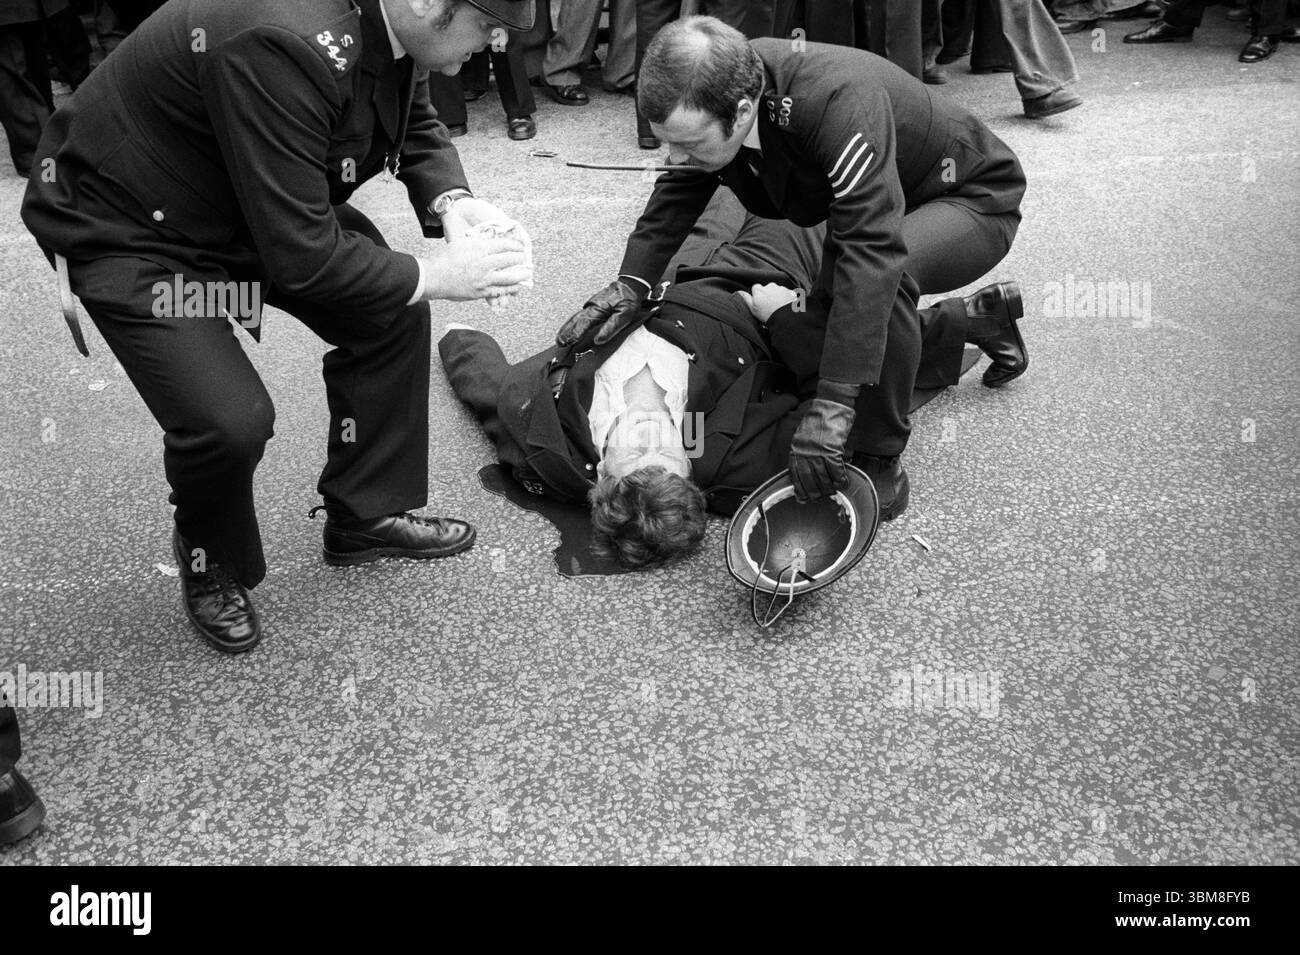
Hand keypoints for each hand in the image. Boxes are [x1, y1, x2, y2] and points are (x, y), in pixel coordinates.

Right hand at [441, 198, 533, 309]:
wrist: (432, 278)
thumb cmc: (444, 258)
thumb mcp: (461, 243)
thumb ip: (478, 240)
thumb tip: (492, 235)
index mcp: (478, 249)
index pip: (503, 245)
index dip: (515, 245)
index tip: (521, 246)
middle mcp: (483, 264)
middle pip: (509, 260)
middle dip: (520, 259)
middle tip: (526, 258)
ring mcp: (483, 279)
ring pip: (508, 277)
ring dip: (521, 275)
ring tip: (528, 273)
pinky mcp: (481, 292)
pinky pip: (500, 291)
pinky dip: (510, 289)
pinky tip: (517, 287)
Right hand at [556, 279, 642, 346]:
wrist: (629, 285)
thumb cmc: (628, 299)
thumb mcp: (624, 314)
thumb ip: (611, 327)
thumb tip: (599, 339)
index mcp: (599, 309)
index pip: (584, 323)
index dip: (576, 333)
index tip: (570, 341)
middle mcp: (591, 306)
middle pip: (575, 320)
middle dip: (566, 332)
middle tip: (559, 343)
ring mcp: (590, 305)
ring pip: (575, 318)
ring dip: (566, 328)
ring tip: (559, 338)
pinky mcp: (592, 305)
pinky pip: (578, 315)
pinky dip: (571, 323)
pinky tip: (569, 327)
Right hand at [736, 282, 800, 323]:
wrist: (786, 318)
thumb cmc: (767, 314)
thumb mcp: (753, 308)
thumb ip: (746, 298)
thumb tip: (739, 292)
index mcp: (759, 289)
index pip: (756, 289)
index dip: (758, 296)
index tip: (760, 303)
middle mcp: (770, 286)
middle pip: (768, 289)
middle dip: (769, 295)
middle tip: (770, 307)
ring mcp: (782, 288)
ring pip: (778, 291)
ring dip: (778, 297)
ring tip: (779, 309)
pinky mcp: (791, 292)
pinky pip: (788, 294)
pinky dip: (787, 299)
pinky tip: (787, 308)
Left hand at [788, 382, 859, 502]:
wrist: (831, 405)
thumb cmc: (819, 419)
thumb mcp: (804, 436)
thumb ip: (804, 452)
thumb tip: (810, 471)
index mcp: (796, 449)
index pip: (795, 475)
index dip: (800, 489)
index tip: (803, 498)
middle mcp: (805, 452)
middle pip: (809, 480)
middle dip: (815, 492)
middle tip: (820, 497)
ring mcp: (818, 452)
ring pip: (823, 478)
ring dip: (829, 488)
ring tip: (833, 491)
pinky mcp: (832, 450)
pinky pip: (836, 471)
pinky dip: (840, 479)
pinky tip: (842, 482)